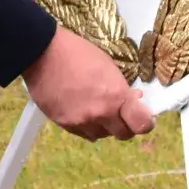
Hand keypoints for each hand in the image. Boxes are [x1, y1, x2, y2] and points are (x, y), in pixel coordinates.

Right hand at [20, 27, 154, 139]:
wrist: (42, 54)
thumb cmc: (78, 53)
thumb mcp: (108, 67)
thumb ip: (121, 89)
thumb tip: (133, 100)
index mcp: (116, 96)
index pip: (141, 124)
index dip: (146, 122)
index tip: (143, 116)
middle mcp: (101, 114)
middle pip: (123, 134)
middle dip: (124, 124)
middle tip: (120, 112)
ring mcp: (81, 122)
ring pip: (101, 135)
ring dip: (104, 125)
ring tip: (96, 108)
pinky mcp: (64, 124)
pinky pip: (82, 133)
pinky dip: (86, 125)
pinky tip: (81, 110)